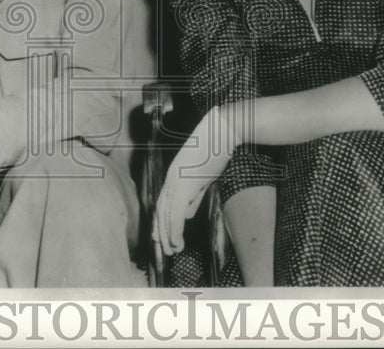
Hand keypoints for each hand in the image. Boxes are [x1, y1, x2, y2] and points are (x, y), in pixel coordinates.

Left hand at [153, 105, 241, 255]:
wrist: (223, 131)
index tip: (160, 237)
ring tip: (172, 250)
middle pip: (161, 210)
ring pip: (166, 214)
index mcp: (174, 175)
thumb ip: (194, 195)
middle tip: (166, 250)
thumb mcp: (203, 176)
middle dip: (161, 232)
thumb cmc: (216, 150)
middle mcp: (171, 178)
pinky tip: (176, 240)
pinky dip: (174, 229)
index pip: (163, 203)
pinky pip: (175, 212)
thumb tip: (186, 214)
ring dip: (168, 235)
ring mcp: (176, 180)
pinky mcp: (184, 183)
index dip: (161, 222)